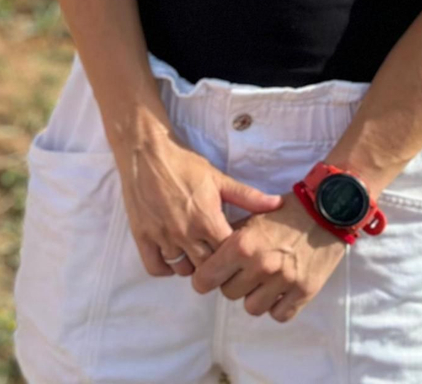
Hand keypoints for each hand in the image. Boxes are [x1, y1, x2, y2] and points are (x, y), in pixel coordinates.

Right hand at [113, 118, 283, 280]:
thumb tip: (278, 204)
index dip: (234, 256)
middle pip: (207, 268)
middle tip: (216, 257)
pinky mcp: (142, 236)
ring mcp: (163, 236)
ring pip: (183, 269)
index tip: (234, 250)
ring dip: (191, 265)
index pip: (229, 256)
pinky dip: (166, 267)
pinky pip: (156, 267)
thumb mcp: (218, 178)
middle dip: (215, 265)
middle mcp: (185, 233)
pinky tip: (173, 256)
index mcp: (207, 220)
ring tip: (194, 253)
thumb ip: (248, 197)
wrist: (146, 151)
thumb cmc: (183, 163)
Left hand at [189, 197, 347, 321]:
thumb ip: (228, 236)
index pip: (206, 278)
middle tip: (243, 272)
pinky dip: (277, 306)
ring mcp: (283, 281)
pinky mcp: (304, 292)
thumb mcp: (250, 217)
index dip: (205, 278)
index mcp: (241, 245)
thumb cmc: (284, 212)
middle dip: (232, 283)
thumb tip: (208, 255)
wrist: (325, 212)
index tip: (210, 276)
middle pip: (229, 293)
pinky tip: (279, 291)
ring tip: (262, 281)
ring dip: (254, 296)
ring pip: (252, 308)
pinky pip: (279, 315)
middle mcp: (260, 266)